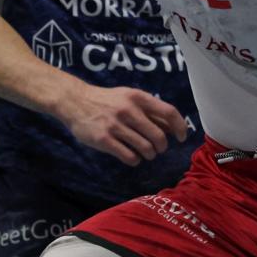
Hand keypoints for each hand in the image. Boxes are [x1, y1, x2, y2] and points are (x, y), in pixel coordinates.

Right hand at [55, 83, 187, 165]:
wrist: (75, 101)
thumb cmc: (106, 100)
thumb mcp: (128, 96)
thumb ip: (148, 109)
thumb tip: (171, 126)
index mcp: (137, 97)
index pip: (168, 112)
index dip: (180, 126)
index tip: (181, 138)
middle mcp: (129, 110)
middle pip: (159, 136)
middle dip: (162, 147)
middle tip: (158, 149)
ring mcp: (116, 125)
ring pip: (145, 148)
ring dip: (149, 154)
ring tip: (145, 153)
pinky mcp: (104, 139)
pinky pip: (129, 156)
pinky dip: (135, 160)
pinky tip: (132, 157)